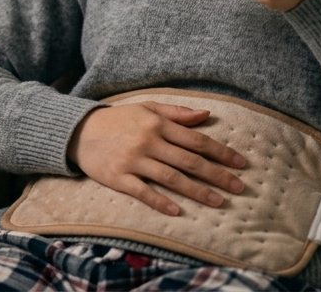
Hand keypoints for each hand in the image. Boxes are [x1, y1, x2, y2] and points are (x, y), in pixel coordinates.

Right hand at [67, 102, 246, 215]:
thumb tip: (207, 114)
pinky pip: (143, 191)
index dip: (220, 152)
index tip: (240, 164)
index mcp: (158, 124)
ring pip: (171, 178)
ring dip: (196, 191)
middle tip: (238, 187)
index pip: (196, 140)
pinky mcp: (118, 178)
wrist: (79, 131)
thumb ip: (178, 113)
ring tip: (218, 202)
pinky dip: (160, 201)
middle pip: (189, 161)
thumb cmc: (119, 120)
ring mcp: (133, 161)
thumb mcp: (148, 109)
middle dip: (217, 175)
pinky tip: (177, 211)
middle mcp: (149, 142)